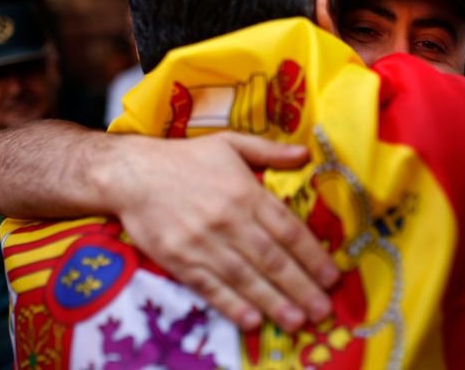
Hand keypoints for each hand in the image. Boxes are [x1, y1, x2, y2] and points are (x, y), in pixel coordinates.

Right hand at [96, 131, 340, 332]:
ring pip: (246, 278)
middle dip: (301, 286)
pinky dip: (233, 306)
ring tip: (298, 321)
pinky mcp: (179, 261)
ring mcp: (203, 243)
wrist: (132, 174)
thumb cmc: (185, 158)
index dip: (312, 256)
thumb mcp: (230, 143)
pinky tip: (253, 321)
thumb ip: (269, 152)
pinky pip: (211, 288)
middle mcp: (229, 220)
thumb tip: (306, 154)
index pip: (288, 230)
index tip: (332, 276)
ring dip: (274, 302)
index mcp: (246, 192)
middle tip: (323, 309)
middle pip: (272, 259)